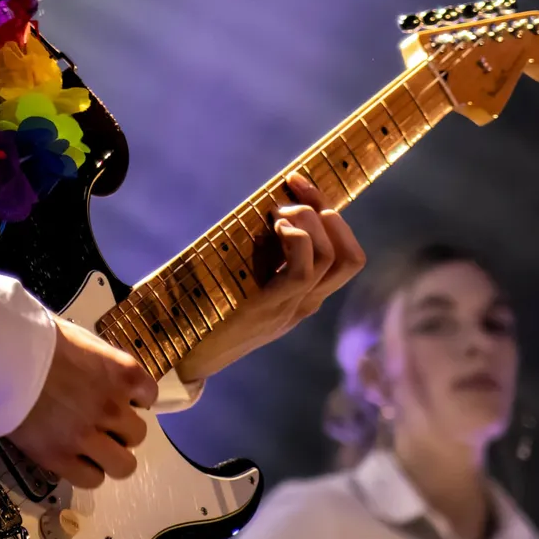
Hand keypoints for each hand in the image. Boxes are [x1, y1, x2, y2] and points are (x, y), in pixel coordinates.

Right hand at [8, 318, 156, 487]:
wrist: (0, 355)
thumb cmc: (36, 337)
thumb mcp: (80, 339)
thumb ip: (100, 361)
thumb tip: (103, 371)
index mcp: (121, 373)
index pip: (150, 397)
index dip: (134, 400)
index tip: (118, 399)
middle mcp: (112, 407)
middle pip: (138, 435)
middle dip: (120, 430)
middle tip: (98, 424)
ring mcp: (87, 436)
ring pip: (123, 465)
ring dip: (110, 457)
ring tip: (90, 448)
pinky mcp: (60, 458)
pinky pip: (91, 480)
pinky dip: (86, 472)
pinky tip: (73, 459)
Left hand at [177, 174, 365, 380]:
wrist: (188, 355)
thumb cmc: (212, 309)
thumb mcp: (250, 277)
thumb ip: (267, 255)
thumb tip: (270, 210)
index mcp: (306, 295)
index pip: (347, 254)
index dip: (332, 213)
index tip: (301, 183)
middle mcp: (308, 303)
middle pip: (349, 255)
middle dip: (324, 209)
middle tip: (288, 194)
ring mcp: (291, 308)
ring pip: (331, 257)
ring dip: (307, 220)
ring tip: (276, 214)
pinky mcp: (268, 309)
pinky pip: (302, 271)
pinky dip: (295, 239)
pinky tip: (273, 229)